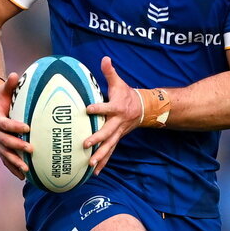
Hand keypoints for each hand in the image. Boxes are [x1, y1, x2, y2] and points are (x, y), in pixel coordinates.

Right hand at [0, 72, 30, 178]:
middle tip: (31, 149)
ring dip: (15, 162)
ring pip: (5, 154)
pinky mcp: (1, 149)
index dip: (14, 127)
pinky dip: (14, 169)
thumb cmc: (3, 98)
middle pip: (5, 142)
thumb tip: (15, 75)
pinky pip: (6, 160)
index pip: (4, 124)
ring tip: (26, 170)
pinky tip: (23, 177)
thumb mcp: (5, 91)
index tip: (27, 128)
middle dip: (17, 146)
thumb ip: (10, 85)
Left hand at [84, 56, 142, 173]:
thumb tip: (104, 58)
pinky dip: (103, 162)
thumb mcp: (119, 83)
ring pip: (109, 146)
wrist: (144, 109)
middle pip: (107, 132)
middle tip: (85, 144)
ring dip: (100, 156)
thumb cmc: (127, 95)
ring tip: (90, 164)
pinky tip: (94, 172)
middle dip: (97, 139)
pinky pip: (110, 152)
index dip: (98, 108)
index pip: (106, 108)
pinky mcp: (117, 139)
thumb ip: (110, 72)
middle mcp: (117, 123)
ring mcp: (118, 133)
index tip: (87, 109)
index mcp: (117, 108)